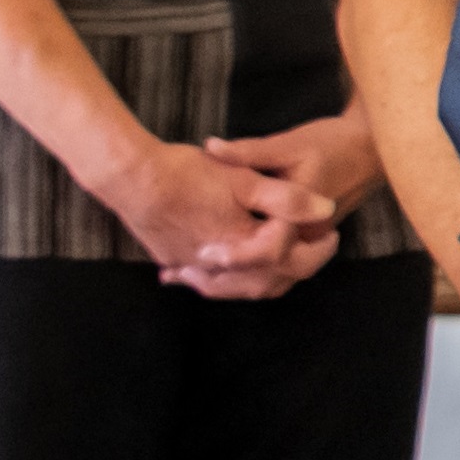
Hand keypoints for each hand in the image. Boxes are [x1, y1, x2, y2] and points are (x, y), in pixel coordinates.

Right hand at [89, 137, 309, 293]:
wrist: (129, 177)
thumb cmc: (185, 173)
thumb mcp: (244, 178)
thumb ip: (286, 198)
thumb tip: (326, 209)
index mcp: (242, 246)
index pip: (290, 260)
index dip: (316, 248)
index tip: (331, 234)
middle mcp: (217, 266)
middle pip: (265, 282)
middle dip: (294, 269)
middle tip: (314, 251)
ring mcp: (190, 266)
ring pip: (234, 285)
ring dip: (260, 278)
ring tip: (280, 262)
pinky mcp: (171, 259)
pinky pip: (205, 278)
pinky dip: (224, 275)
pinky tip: (229, 264)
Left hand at [183, 113, 372, 299]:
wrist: (367, 149)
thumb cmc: (331, 144)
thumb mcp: (288, 144)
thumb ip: (248, 152)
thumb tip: (211, 148)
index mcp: (304, 220)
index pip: (270, 251)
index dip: (235, 255)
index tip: (202, 251)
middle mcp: (308, 242)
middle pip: (265, 280)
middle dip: (222, 283)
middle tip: (181, 274)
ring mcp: (307, 248)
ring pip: (269, 285)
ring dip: (230, 287)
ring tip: (186, 277)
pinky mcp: (302, 247)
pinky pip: (273, 276)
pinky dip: (242, 279)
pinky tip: (212, 271)